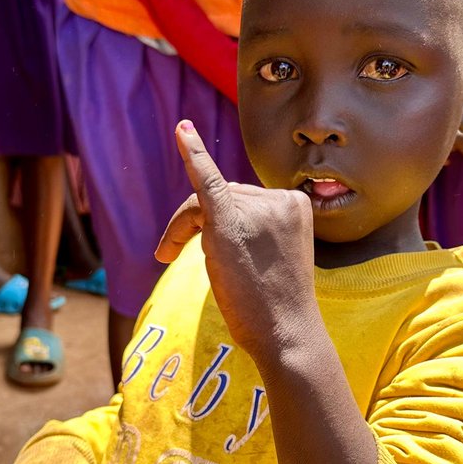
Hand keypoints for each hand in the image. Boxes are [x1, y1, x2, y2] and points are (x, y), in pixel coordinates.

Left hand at [155, 121, 317, 362]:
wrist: (287, 333)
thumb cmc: (279, 306)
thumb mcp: (276, 256)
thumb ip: (254, 227)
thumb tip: (212, 212)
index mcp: (295, 204)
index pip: (245, 199)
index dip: (219, 221)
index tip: (215, 237)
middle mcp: (279, 200)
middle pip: (221, 196)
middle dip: (193, 224)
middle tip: (167, 256)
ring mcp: (257, 209)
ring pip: (202, 202)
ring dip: (179, 226)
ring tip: (167, 256)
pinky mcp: (230, 222)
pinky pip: (208, 179)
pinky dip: (193, 153)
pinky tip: (181, 130)